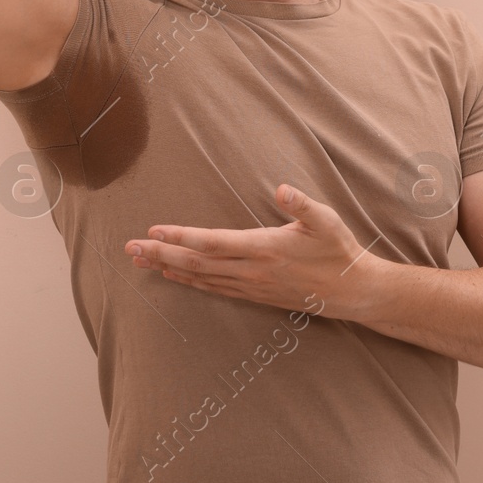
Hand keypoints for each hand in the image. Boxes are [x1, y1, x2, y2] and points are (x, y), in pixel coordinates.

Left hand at [125, 184, 375, 318]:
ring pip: (201, 278)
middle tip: (130, 248)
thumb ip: (302, 204)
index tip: (154, 230)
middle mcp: (252, 270)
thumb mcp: (326, 220)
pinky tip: (174, 275)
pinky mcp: (255, 295)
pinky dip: (190, 281)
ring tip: (141, 261)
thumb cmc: (338, 250)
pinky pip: (214, 288)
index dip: (182, 236)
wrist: (352, 291)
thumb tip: (282, 188)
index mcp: (265, 248)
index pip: (213, 242)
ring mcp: (251, 286)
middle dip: (161, 254)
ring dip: (169, 268)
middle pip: (197, 262)